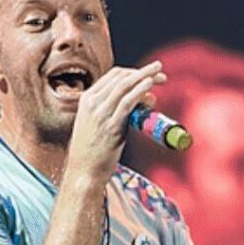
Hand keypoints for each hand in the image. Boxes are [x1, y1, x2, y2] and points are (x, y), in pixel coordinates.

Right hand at [66, 61, 165, 184]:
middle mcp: (92, 104)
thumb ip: (117, 110)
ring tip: (161, 76)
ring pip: (125, 85)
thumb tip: (145, 100)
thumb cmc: (93, 152)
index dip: (134, 71)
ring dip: (145, 77)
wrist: (83, 173)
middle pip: (121, 77)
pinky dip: (140, 90)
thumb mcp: (97, 124)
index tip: (149, 75)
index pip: (113, 76)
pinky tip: (150, 85)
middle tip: (159, 72)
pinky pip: (127, 101)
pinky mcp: (110, 126)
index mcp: (86, 101)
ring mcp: (100, 114)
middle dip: (143, 72)